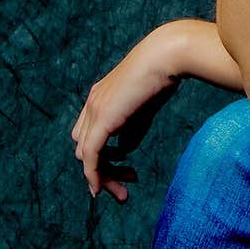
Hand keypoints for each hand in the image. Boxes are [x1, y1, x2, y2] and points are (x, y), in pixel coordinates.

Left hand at [71, 26, 183, 202]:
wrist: (165, 56)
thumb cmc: (161, 76)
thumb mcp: (144, 108)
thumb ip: (132, 129)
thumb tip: (124, 149)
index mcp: (100, 98)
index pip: (90, 135)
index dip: (105, 156)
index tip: (129, 169)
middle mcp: (92, 104)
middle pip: (84, 148)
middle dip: (103, 171)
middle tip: (126, 187)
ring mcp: (95, 111)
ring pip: (85, 155)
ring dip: (102, 177)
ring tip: (124, 192)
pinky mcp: (102, 119)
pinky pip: (90, 155)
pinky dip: (93, 174)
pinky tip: (101, 188)